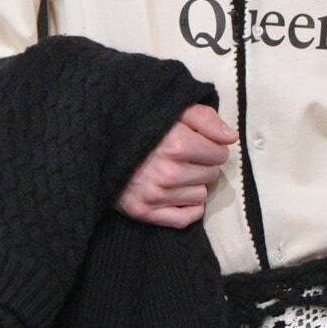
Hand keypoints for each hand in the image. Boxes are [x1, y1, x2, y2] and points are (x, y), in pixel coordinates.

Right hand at [116, 104, 236, 227]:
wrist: (95, 143)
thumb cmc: (138, 123)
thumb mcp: (172, 109)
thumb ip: (204, 118)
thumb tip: (230, 138)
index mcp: (177, 144)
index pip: (219, 153)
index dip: (213, 146)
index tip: (199, 142)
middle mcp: (168, 173)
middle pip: (211, 175)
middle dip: (203, 164)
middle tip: (185, 157)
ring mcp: (155, 195)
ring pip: (201, 195)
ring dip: (193, 184)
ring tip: (175, 171)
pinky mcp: (144, 212)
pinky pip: (186, 218)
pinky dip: (188, 207)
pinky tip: (177, 193)